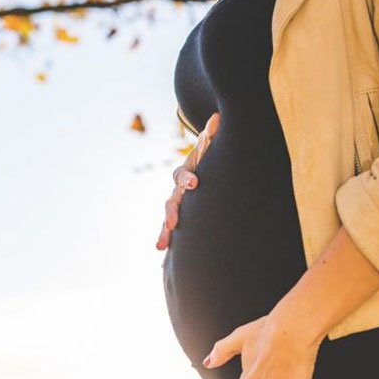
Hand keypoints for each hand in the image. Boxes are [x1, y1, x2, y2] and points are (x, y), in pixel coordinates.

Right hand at [156, 111, 220, 250]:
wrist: (200, 171)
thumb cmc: (209, 160)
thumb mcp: (211, 148)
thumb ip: (213, 136)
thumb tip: (217, 116)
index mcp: (186, 173)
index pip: (183, 174)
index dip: (188, 178)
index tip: (195, 183)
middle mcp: (177, 190)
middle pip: (171, 201)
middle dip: (171, 213)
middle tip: (172, 224)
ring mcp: (176, 205)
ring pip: (168, 219)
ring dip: (164, 232)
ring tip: (161, 246)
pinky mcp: (179, 218)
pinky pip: (172, 231)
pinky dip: (168, 243)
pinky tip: (163, 261)